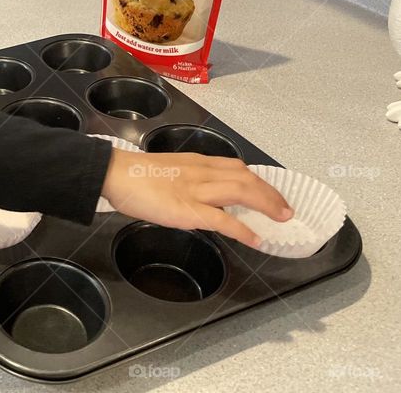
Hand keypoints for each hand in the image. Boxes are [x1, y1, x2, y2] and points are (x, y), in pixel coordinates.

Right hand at [101, 148, 292, 247]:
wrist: (115, 173)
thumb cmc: (134, 174)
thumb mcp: (167, 170)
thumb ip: (185, 180)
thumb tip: (196, 195)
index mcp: (196, 162)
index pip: (236, 167)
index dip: (258, 180)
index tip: (269, 191)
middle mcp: (202, 172)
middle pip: (246, 178)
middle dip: (270, 193)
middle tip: (285, 209)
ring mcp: (197, 191)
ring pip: (242, 192)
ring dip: (267, 205)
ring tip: (282, 219)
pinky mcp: (189, 210)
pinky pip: (223, 220)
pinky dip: (243, 230)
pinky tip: (256, 239)